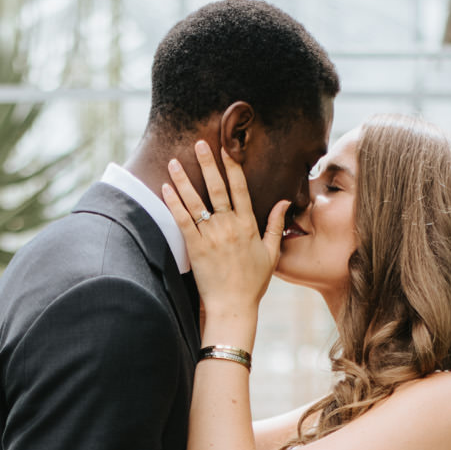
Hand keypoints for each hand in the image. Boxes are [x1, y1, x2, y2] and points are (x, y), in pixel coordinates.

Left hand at [160, 141, 288, 335]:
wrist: (233, 306)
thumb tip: (285, 201)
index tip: (226, 148)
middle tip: (199, 143)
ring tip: (173, 161)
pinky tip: (165, 188)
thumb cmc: (252, 283)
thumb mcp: (271, 252)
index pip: (240, 188)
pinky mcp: (196, 247)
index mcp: (248, 225)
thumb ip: (275, 224)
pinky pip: (183, 220)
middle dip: (207, 163)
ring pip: (196, 201)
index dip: (232, 167)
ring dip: (183, 179)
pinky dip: (173, 203)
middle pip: (217, 188)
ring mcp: (212, 236)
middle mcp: (230, 226)